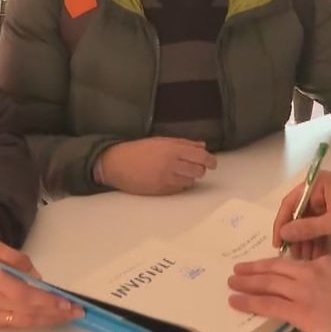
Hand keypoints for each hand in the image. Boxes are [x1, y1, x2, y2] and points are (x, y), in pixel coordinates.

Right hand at [0, 241, 82, 330]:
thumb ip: (18, 260)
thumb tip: (38, 278)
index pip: (26, 295)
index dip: (48, 302)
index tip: (68, 303)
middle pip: (28, 312)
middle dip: (55, 313)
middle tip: (77, 312)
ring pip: (23, 321)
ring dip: (47, 320)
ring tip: (67, 317)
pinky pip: (13, 324)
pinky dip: (32, 321)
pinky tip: (47, 317)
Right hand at [95, 137, 216, 194]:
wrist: (117, 163)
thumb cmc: (139, 150)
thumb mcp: (162, 141)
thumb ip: (184, 143)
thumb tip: (202, 146)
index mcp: (173, 149)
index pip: (200, 156)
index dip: (210, 160)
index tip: (212, 163)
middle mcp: (172, 164)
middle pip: (198, 171)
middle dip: (199, 169)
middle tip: (194, 167)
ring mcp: (166, 179)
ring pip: (190, 182)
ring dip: (189, 178)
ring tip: (179, 172)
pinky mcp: (161, 190)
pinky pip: (179, 190)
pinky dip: (179, 185)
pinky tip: (171, 179)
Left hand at [228, 256, 330, 331]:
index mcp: (327, 264)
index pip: (299, 262)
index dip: (281, 265)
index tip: (271, 267)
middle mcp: (310, 273)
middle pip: (276, 268)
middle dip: (255, 268)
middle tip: (239, 268)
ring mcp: (303, 292)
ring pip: (267, 283)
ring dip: (246, 282)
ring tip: (232, 282)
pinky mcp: (298, 312)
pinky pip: (267, 304)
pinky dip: (249, 301)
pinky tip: (236, 301)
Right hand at [272, 171, 330, 259]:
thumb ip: (308, 228)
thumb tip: (283, 233)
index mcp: (319, 183)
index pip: (291, 202)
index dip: (282, 223)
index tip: (278, 243)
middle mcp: (320, 189)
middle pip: (298, 213)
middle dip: (296, 235)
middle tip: (292, 255)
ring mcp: (327, 201)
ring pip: (308, 223)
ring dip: (305, 240)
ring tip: (304, 259)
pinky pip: (318, 226)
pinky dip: (316, 240)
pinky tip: (314, 255)